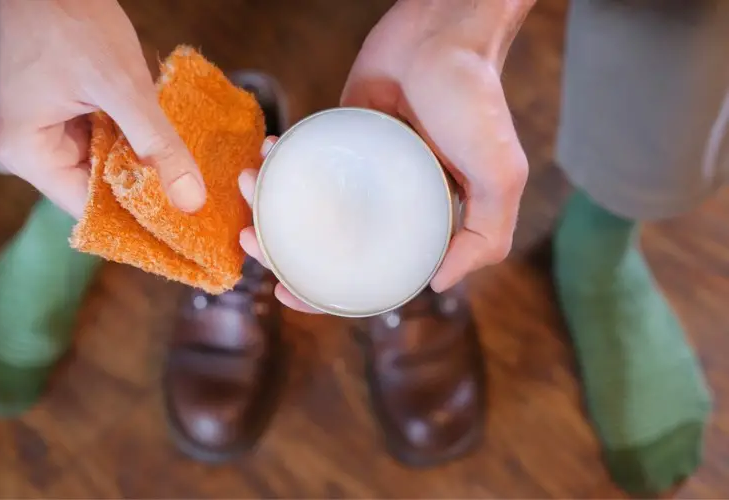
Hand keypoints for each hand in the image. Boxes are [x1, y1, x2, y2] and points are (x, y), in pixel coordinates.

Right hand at [0, 0, 205, 217]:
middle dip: (145, 197)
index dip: (135, 222)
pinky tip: (169, 153)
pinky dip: (136, 147)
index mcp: (32, 153)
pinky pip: (108, 145)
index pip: (89, 209)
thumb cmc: (72, 20)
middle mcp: (36, 152)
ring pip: (107, 169)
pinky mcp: (69, 117)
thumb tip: (190, 199)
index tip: (180, 233)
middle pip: (99, 192)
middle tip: (195, 210)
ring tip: (190, 186)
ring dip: (144, 171)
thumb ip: (157, 144)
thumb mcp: (122, 87)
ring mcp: (52, 134)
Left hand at [238, 0, 532, 312]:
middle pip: (327, 241)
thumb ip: (487, 235)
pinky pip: (302, 158)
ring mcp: (359, 171)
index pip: (370, 273)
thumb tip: (437, 285)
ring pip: (306, 202)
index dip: (329, 294)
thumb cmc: (476, 100)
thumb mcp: (500, 174)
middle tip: (251, 240)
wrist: (443, 31)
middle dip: (282, 249)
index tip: (288, 294)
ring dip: (268, 203)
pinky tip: (263, 155)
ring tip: (247, 189)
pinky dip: (278, 161)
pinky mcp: (338, 136)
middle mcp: (388, 203)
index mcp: (421, 223)